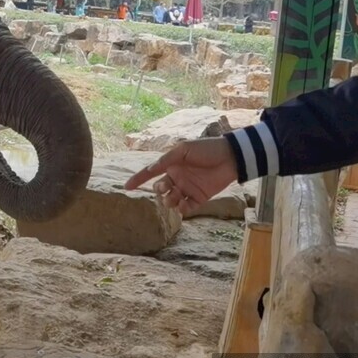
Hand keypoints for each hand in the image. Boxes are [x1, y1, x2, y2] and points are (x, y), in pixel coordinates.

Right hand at [124, 137, 238, 214]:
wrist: (230, 158)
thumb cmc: (206, 149)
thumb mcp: (184, 149)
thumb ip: (166, 159)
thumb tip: (151, 168)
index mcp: (171, 165)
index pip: (150, 173)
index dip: (138, 179)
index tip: (127, 187)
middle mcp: (177, 177)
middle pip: (160, 188)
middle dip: (159, 190)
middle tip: (166, 187)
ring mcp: (187, 188)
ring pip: (171, 200)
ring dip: (169, 200)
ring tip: (174, 197)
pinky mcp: (199, 198)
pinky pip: (186, 207)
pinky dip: (182, 208)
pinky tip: (184, 205)